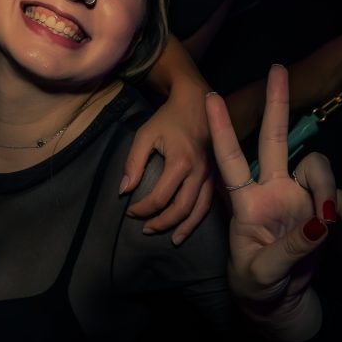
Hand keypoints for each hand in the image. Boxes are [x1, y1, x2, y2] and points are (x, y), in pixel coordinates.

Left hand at [123, 83, 213, 241]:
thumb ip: (133, 162)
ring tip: (169, 239)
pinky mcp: (216, 176)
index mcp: (181, 162)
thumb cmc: (168, 119)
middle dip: (161, 223)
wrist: (197, 103)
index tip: (130, 211)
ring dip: (183, 227)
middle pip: (181, 209)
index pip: (160, 197)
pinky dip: (198, 219)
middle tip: (145, 229)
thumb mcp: (145, 135)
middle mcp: (199, 172)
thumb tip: (124, 190)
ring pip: (199, 210)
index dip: (143, 208)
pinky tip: (188, 227)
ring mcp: (211, 175)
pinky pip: (209, 203)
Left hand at [206, 65, 341, 341]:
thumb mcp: (264, 275)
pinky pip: (341, 199)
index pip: (229, 161)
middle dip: (276, 104)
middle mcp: (271, 191)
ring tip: (338, 227)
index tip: (211, 98)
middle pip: (273, 140)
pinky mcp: (323, 212)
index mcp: (246, 204)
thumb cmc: (257, 288)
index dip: (222, 131)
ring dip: (332, 189)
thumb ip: (291, 249)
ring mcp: (299, 199)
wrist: (280, 307)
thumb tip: (321, 222)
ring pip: (318, 167)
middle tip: (277, 68)